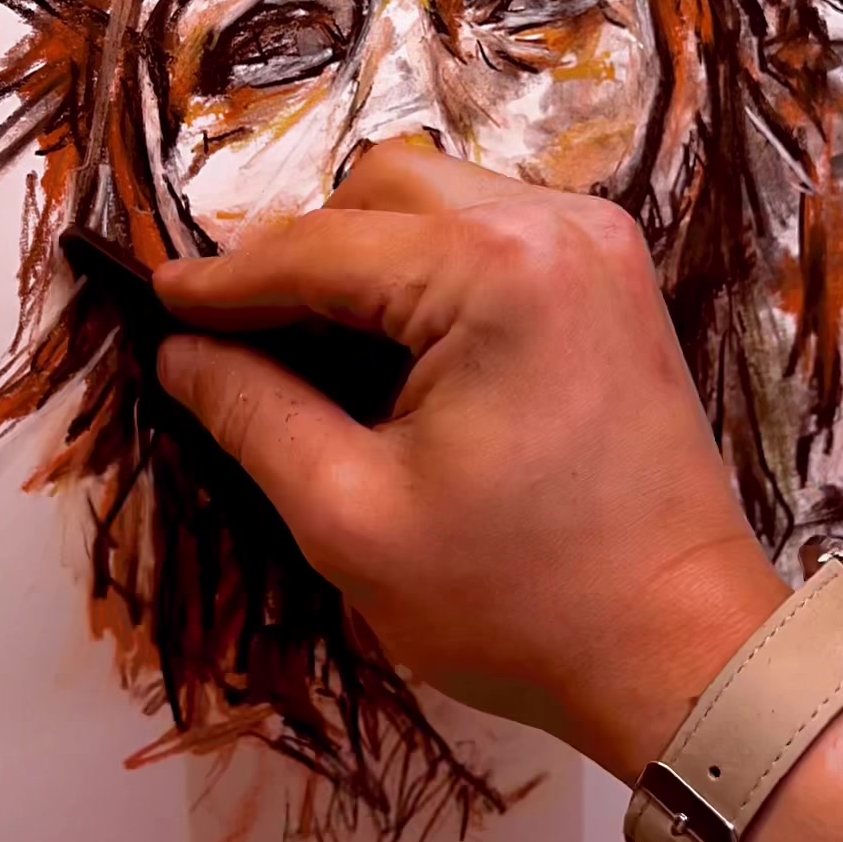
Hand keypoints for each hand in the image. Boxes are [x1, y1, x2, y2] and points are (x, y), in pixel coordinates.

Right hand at [154, 142, 784, 778]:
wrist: (686, 652)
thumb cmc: (521, 603)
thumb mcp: (353, 519)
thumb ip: (254, 415)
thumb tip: (182, 352)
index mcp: (495, 271)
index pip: (323, 247)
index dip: (228, 279)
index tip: (156, 301)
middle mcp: (555, 225)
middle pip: (384, 189)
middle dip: (304, 254)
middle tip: (245, 337)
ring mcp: (599, 245)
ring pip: (441, 201)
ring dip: (368, 255)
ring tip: (316, 347)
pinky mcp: (616, 279)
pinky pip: (495, 232)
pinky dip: (432, 268)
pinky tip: (400, 345)